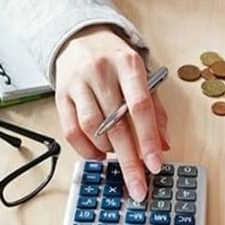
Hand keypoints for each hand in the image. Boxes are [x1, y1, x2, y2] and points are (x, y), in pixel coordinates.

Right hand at [54, 25, 168, 200]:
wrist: (82, 37)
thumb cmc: (117, 61)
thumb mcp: (143, 76)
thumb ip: (155, 109)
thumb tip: (163, 145)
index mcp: (128, 64)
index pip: (140, 107)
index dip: (148, 139)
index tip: (154, 165)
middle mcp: (102, 72)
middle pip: (116, 124)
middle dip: (129, 161)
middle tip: (137, 187)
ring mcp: (78, 83)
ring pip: (92, 128)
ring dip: (108, 151)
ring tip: (119, 156)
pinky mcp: (60, 95)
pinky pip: (70, 131)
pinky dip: (86, 149)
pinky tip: (98, 154)